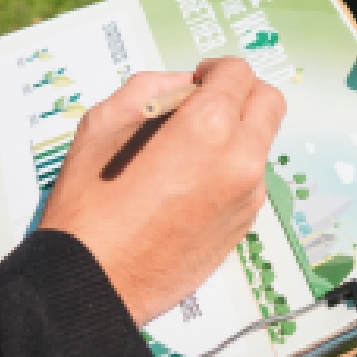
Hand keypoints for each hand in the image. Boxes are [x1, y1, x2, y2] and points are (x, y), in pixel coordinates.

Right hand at [39, 58, 283, 325]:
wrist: (92, 286)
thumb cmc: (88, 208)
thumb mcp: (100, 125)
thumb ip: (148, 88)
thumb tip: (182, 85)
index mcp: (209, 127)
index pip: (239, 72)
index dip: (214, 70)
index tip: (193, 82)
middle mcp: (241, 159)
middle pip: (268, 101)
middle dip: (239, 94)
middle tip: (200, 107)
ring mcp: (249, 196)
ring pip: (260, 141)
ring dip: (235, 133)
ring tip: (185, 152)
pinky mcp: (245, 225)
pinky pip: (250, 178)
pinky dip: (230, 168)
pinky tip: (187, 186)